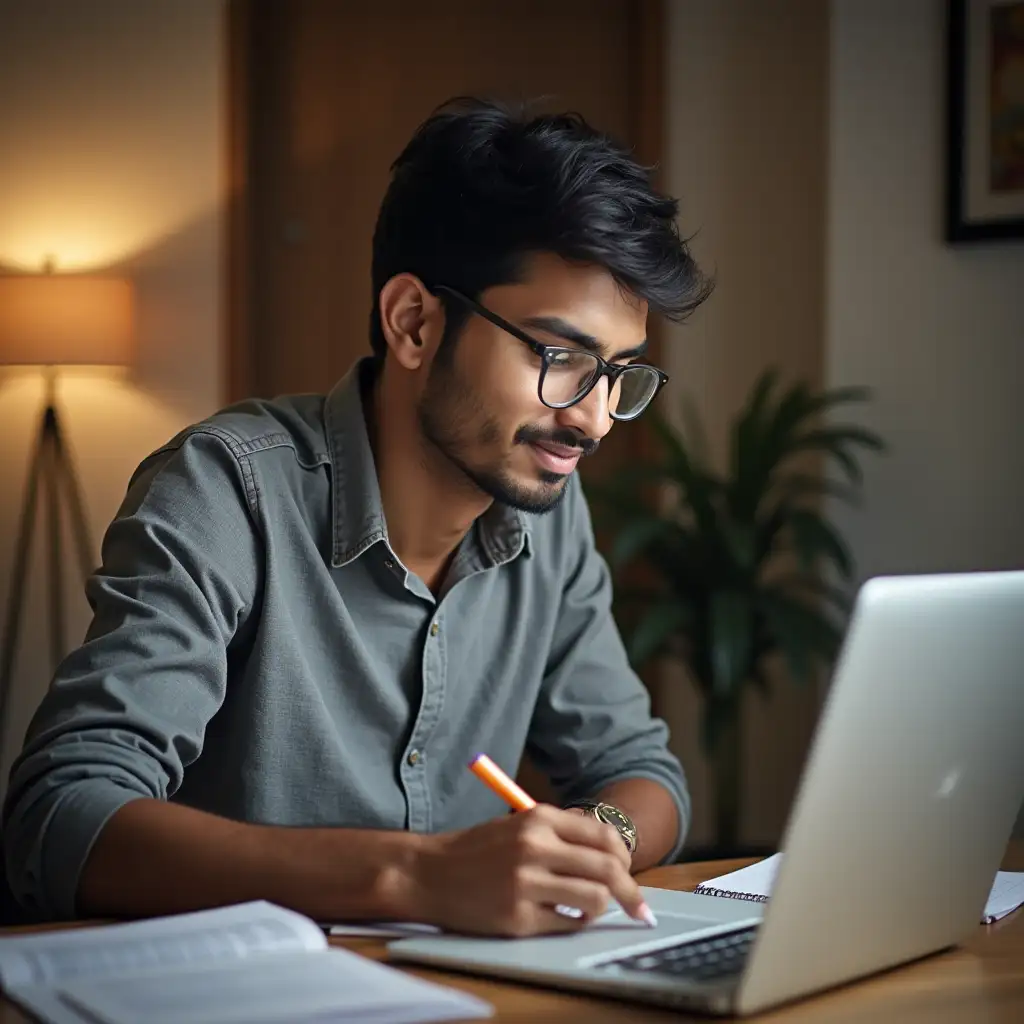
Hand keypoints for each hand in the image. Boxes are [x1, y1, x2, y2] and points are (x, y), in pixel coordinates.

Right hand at [412, 804, 651, 936]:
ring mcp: (526, 884)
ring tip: (588, 908)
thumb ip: (561, 835)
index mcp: (538, 819)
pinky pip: (568, 924)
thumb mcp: (519, 826)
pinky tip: (564, 916)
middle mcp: (535, 848)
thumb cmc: (477, 850)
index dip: (625, 858)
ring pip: (595, 899)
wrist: (428, 873)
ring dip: (601, 907)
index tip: (629, 874)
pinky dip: (575, 922)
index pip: (605, 837)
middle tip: (637, 906)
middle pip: (608, 869)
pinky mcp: (518, 918)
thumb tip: (612, 856)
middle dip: (630, 891)